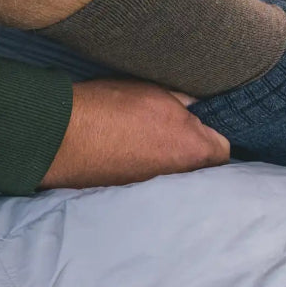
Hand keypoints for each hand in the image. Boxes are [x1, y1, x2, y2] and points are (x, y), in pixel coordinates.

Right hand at [39, 79, 229, 188]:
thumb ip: (183, 103)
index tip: (203, 127)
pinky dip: (146, 170)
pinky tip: (132, 153)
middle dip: (195, 154)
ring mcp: (153, 189)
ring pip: (175, 177)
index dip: (213, 137)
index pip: (223, 151)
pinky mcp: (130, 194)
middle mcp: (178, 176)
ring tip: (152, 143)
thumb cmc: (110, 107)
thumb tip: (195, 107)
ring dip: (170, 163)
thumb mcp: (155, 92)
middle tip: (178, 135)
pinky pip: (151, 183)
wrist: (62, 135)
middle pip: (201, 169)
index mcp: (192, 149)